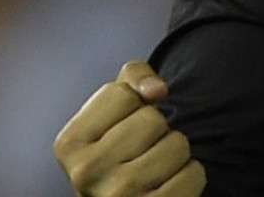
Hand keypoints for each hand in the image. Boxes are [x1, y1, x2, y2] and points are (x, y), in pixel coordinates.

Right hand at [53, 60, 205, 194]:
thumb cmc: (121, 150)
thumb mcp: (113, 111)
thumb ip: (132, 78)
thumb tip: (157, 90)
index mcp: (69, 143)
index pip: (123, 94)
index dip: (135, 104)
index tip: (124, 128)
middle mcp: (85, 172)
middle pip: (153, 119)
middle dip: (158, 130)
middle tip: (143, 152)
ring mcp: (116, 196)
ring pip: (177, 144)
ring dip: (177, 154)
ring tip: (156, 169)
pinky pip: (194, 174)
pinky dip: (190, 176)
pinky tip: (168, 186)